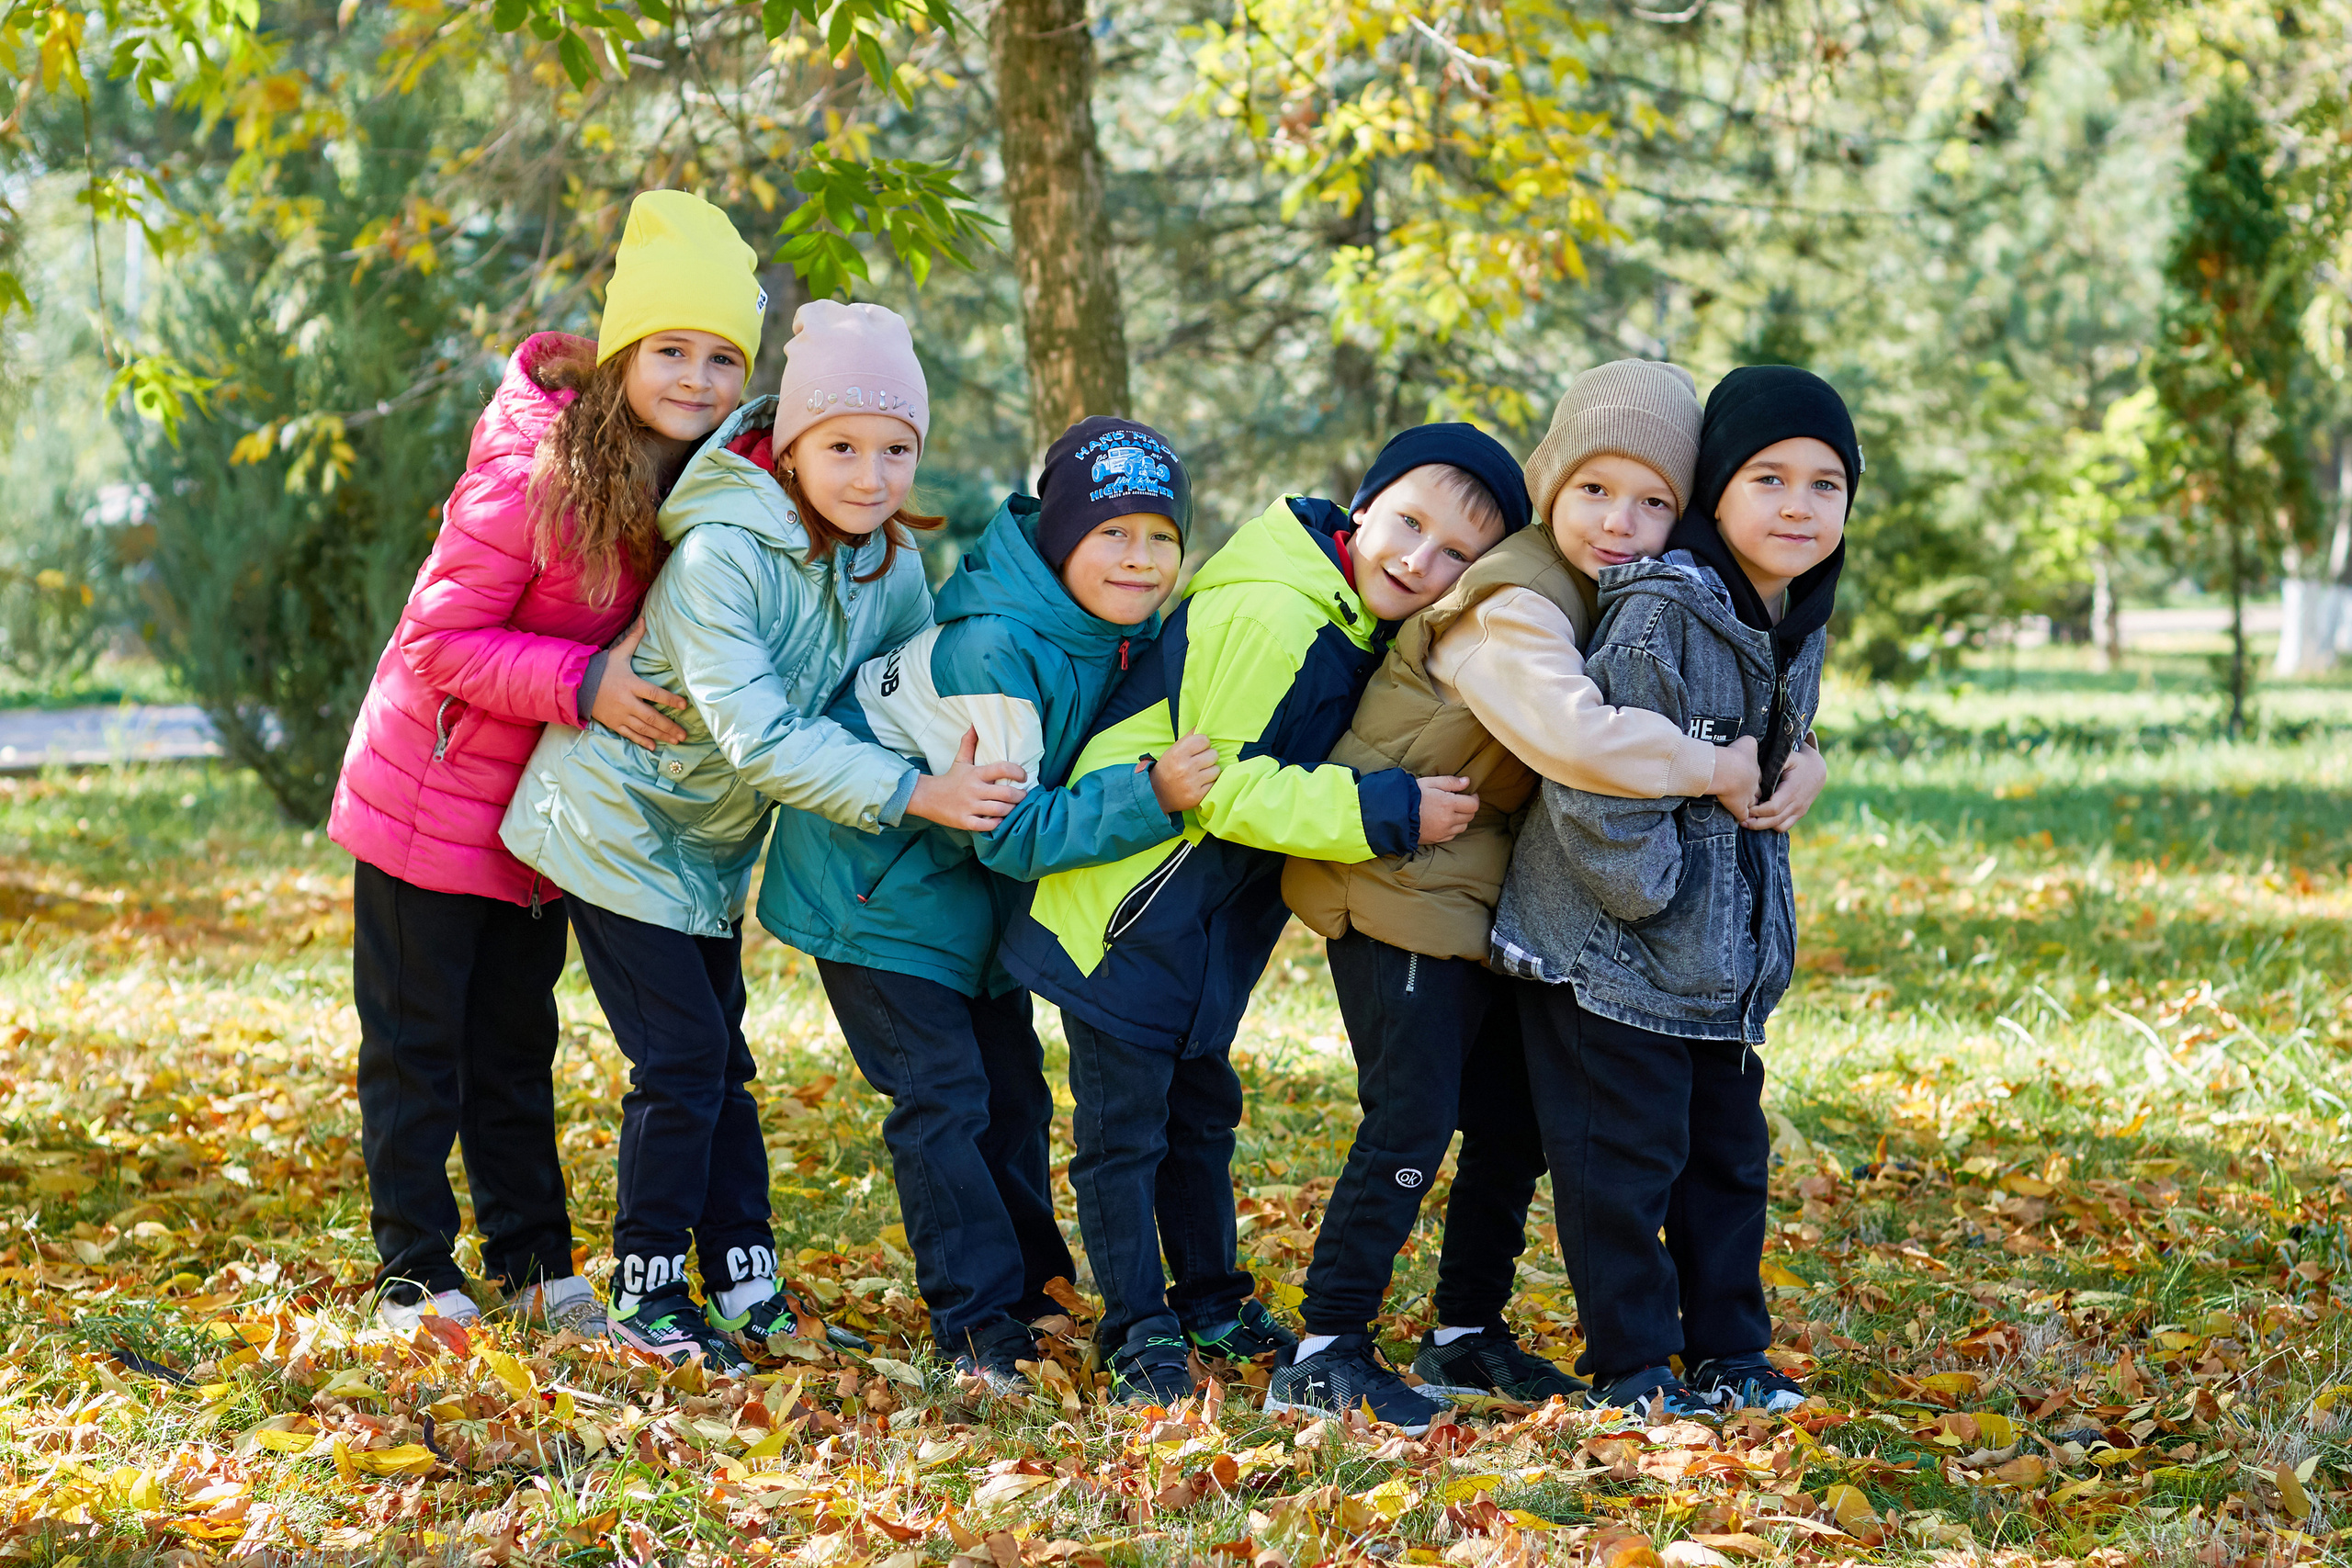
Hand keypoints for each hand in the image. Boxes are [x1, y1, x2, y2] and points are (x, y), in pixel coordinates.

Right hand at [591, 620, 688, 750]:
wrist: (576, 683)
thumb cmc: (601, 668)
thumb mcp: (619, 653)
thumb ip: (634, 638)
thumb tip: (644, 619)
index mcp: (631, 684)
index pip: (654, 693)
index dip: (670, 700)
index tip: (684, 705)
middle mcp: (626, 701)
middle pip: (652, 716)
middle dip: (669, 726)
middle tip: (684, 734)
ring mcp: (619, 714)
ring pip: (643, 728)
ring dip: (660, 735)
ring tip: (676, 741)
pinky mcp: (612, 722)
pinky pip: (629, 734)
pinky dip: (642, 741)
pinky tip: (654, 747)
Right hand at [907, 727, 1027, 832]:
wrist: (926, 796)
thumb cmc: (950, 778)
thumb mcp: (961, 760)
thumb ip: (970, 743)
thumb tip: (975, 724)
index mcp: (976, 773)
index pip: (1003, 768)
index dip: (1018, 772)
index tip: (1023, 777)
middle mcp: (974, 790)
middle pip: (1006, 793)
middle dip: (1020, 796)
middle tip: (1023, 795)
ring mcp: (969, 807)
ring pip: (1000, 810)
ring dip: (1011, 809)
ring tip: (1014, 807)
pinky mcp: (965, 821)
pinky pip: (987, 825)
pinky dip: (998, 823)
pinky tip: (1000, 819)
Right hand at [1149, 731, 1220, 814]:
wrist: (1157, 794)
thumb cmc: (1167, 769)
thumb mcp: (1173, 750)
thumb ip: (1189, 737)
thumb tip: (1203, 725)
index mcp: (1178, 753)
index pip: (1204, 740)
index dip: (1203, 743)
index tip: (1198, 749)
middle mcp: (1185, 768)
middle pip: (1213, 754)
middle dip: (1208, 757)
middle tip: (1199, 762)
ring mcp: (1192, 783)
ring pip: (1216, 769)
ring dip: (1210, 771)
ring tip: (1200, 773)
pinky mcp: (1198, 796)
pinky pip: (1215, 784)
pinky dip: (1209, 783)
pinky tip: (1200, 783)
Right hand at [1416, 775, 1478, 846]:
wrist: (1393, 814)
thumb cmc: (1411, 795)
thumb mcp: (1430, 783)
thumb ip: (1450, 782)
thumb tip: (1467, 782)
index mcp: (1448, 804)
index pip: (1473, 805)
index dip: (1474, 798)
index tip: (1470, 794)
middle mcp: (1448, 820)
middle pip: (1469, 816)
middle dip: (1468, 808)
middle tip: (1461, 801)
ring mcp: (1443, 832)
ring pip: (1463, 827)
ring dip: (1461, 819)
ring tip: (1452, 811)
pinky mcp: (1436, 839)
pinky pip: (1452, 835)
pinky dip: (1452, 828)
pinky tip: (1444, 821)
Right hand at [1709, 735, 1760, 821]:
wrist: (1729, 769)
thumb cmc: (1736, 755)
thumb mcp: (1747, 743)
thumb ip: (1750, 743)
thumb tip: (1749, 740)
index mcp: (1755, 772)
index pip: (1759, 780)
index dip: (1757, 781)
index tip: (1755, 782)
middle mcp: (1753, 787)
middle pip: (1758, 794)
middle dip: (1757, 796)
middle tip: (1756, 798)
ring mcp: (1747, 798)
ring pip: (1754, 807)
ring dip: (1753, 810)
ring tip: (1753, 813)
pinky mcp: (1740, 808)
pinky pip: (1745, 817)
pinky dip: (1745, 820)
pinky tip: (1744, 822)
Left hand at [1745, 738, 1827, 832]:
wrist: (1818, 769)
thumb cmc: (1799, 761)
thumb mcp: (1788, 757)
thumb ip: (1775, 762)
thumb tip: (1757, 767)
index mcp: (1792, 791)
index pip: (1773, 808)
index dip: (1758, 811)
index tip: (1745, 808)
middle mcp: (1797, 804)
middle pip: (1774, 821)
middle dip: (1756, 823)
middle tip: (1742, 821)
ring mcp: (1799, 811)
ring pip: (1779, 826)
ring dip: (1763, 827)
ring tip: (1748, 822)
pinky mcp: (1799, 814)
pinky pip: (1785, 826)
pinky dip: (1772, 826)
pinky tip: (1761, 821)